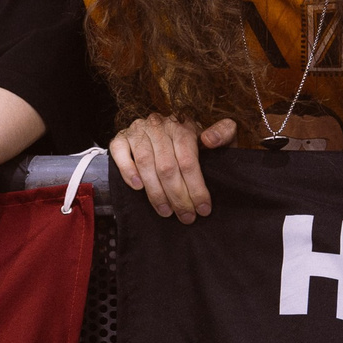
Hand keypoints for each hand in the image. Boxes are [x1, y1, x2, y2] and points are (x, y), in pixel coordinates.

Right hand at [110, 114, 237, 221]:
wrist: (168, 128)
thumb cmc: (194, 140)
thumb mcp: (215, 135)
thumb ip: (223, 133)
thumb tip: (210, 140)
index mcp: (183, 126)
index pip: (188, 160)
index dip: (196, 187)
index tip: (203, 208)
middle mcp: (159, 125)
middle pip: (167, 167)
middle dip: (178, 197)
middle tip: (186, 217)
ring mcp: (138, 130)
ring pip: (145, 164)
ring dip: (155, 192)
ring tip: (166, 211)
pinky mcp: (121, 137)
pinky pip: (119, 153)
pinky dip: (127, 171)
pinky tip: (138, 187)